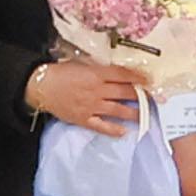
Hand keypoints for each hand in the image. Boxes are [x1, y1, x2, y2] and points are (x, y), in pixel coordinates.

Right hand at [28, 59, 146, 132]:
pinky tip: (124, 132)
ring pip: (119, 110)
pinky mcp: (84, 119)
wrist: (40, 86)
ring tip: (146, 115)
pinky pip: (102, 126)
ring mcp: (92, 106)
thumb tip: (117, 73)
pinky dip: (114, 130)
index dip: (138, 77)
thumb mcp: (80, 63)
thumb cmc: (59, 72)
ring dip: (135, 113)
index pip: (123, 75)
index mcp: (96, 74)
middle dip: (142, 96)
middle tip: (155, 98)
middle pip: (125, 93)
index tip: (150, 81)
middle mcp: (97, 90)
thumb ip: (98, 68)